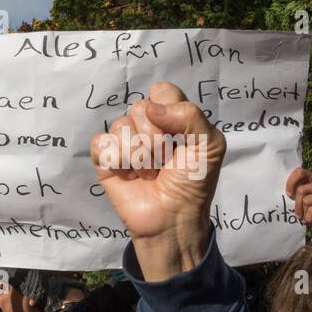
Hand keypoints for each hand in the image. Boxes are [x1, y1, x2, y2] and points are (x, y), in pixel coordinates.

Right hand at [90, 81, 225, 281]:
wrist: (173, 220)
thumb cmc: (193, 184)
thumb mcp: (210, 146)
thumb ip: (191, 117)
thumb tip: (150, 108)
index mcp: (172, 116)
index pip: (162, 91)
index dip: (168, 111)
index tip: (179, 137)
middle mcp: (146, 125)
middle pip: (139, 108)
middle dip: (156, 141)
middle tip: (165, 163)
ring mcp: (124, 141)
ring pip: (120, 126)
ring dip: (139, 157)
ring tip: (150, 174)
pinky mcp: (105, 159)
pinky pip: (101, 144)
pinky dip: (117, 162)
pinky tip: (129, 176)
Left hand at [286, 167, 311, 239]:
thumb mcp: (302, 201)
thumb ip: (296, 192)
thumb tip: (285, 191)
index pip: (300, 172)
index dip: (291, 183)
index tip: (289, 195)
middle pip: (301, 190)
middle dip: (297, 205)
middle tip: (299, 215)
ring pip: (306, 200)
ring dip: (304, 213)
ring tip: (307, 218)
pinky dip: (309, 218)